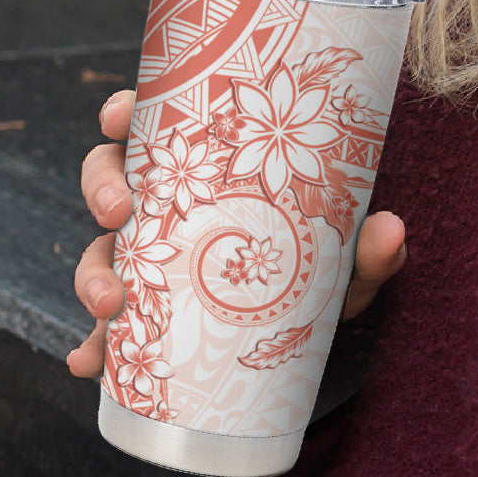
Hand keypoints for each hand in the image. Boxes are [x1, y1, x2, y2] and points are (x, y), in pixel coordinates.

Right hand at [65, 89, 406, 376]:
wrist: (317, 342)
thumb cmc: (326, 276)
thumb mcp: (348, 264)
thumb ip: (368, 250)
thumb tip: (391, 230)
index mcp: (208, 174)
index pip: (156, 128)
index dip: (124, 112)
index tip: (117, 114)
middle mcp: (171, 211)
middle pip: (111, 180)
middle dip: (101, 191)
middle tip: (118, 213)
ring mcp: (154, 264)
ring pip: (102, 251)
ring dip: (92, 273)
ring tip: (109, 304)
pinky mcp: (148, 320)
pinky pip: (107, 332)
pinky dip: (92, 348)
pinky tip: (87, 364)